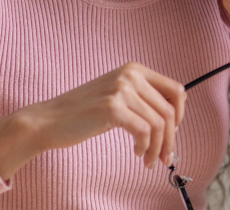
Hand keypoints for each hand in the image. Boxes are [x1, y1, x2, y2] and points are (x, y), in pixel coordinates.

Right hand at [0, 62, 185, 179]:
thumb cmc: (83, 113)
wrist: (49, 119)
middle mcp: (130, 75)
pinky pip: (144, 131)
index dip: (180, 115)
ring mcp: (121, 89)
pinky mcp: (112, 107)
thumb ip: (142, 99)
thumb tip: (174, 118)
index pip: (177, 90)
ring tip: (148, 160)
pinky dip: (144, 147)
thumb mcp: (117, 96)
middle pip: (170, 111)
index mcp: (134, 69)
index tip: (173, 132)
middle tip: (164, 157)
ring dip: (157, 148)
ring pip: (159, 124)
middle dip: (170, 139)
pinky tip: (136, 153)